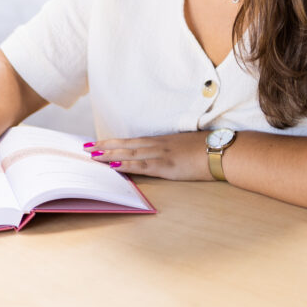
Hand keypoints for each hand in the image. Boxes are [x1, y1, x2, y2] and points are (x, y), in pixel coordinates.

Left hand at [84, 131, 212, 180]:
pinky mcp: (167, 166)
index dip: (113, 142)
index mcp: (160, 141)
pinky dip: (128, 164)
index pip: (131, 140)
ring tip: (93, 156)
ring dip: (110, 154)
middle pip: (125, 144)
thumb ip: (169, 150)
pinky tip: (115, 165)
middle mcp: (157, 145)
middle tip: (85, 148)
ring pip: (130, 153)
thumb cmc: (205, 149)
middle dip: (104, 147)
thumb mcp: (183, 146)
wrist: (221, 151)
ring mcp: (161, 154)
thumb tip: (159, 156)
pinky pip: (143, 165)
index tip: (97, 143)